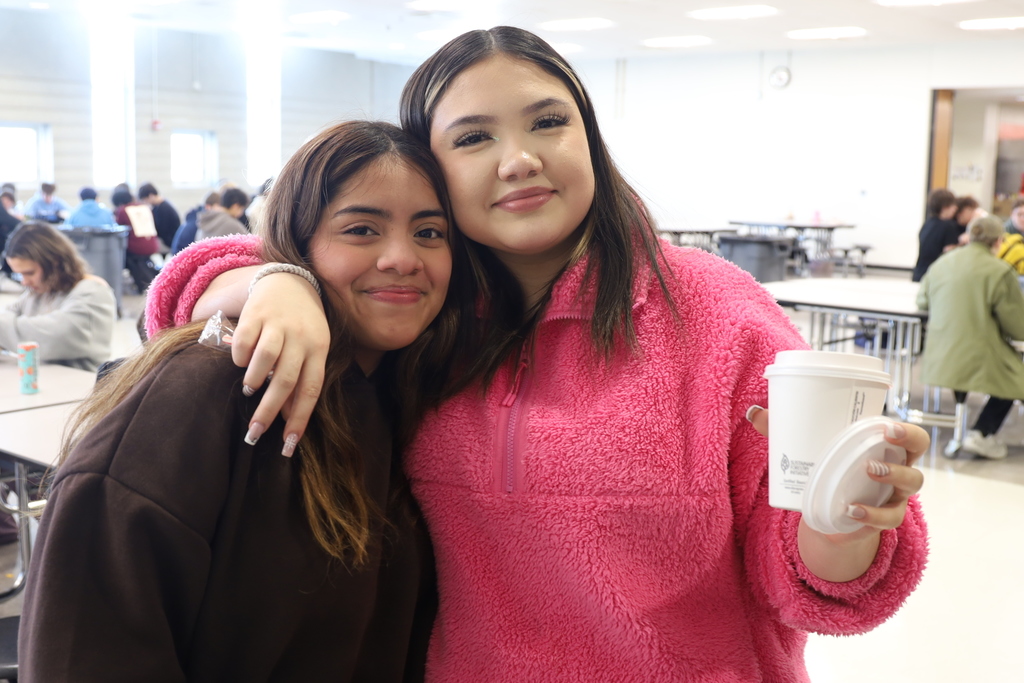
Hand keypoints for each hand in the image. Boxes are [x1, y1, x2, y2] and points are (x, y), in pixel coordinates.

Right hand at [232, 272, 329, 455]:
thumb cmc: (302, 325)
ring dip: (254, 381)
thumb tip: (288, 419)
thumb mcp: (312, 349)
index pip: (311, 389)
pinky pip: (245, 342)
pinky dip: (240, 357)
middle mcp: (301, 337)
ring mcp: (279, 324)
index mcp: (319, 349)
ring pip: (265, 360)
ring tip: (248, 389)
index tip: (288, 444)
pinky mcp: (257, 313)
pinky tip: (240, 363)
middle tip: (254, 433)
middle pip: (285, 380)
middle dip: (268, 412)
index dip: (300, 419)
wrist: (290, 281)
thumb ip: (302, 380)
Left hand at [747, 406, 926, 580]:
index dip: (906, 433)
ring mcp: (894, 500)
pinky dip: (868, 518)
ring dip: (887, 489)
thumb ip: (783, 429)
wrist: (830, 508)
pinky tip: (849, 513)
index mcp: (887, 449)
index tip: (886, 427)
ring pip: (905, 497)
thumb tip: (753, 412)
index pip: (913, 439)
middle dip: (900, 465)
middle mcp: (899, 474)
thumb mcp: (810, 447)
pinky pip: (884, 524)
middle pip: (917, 469)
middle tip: (871, 461)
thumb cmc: (828, 464)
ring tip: (860, 485)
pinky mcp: (881, 521)